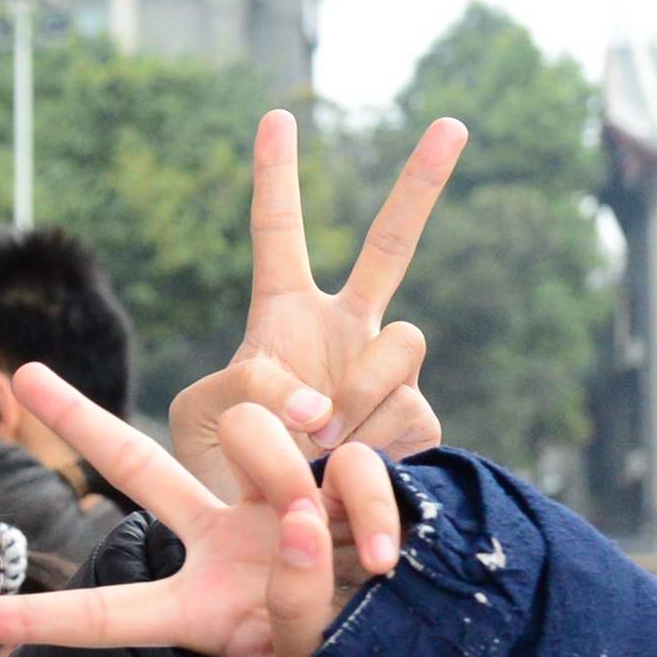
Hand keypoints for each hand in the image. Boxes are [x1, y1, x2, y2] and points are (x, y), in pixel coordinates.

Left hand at [0, 364, 401, 656]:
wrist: (419, 650)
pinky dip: (372, 509)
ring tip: (338, 546)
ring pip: (258, 443)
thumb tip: (293, 519)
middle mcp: (221, 543)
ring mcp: (274, 505)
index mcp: (195, 607)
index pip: (106, 616)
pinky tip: (383, 556)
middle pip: (141, 468)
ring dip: (292, 478)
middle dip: (83, 419)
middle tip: (21, 372)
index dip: (36, 621)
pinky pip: (352, 468)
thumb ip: (292, 603)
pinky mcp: (340, 480)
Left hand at [164, 111, 464, 499]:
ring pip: (402, 346)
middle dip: (422, 184)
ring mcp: (387, 374)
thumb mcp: (205, 417)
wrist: (269, 539)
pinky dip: (372, 445)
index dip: (277, 177)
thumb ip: (247, 388)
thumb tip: (320, 404)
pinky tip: (347, 473)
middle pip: (392, 246)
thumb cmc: (224, 469)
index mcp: (282, 314)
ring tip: (316, 443)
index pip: (279, 234)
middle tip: (451, 122)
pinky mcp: (416, 423)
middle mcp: (345, 331)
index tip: (276, 117)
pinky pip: (409, 416)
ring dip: (358, 392)